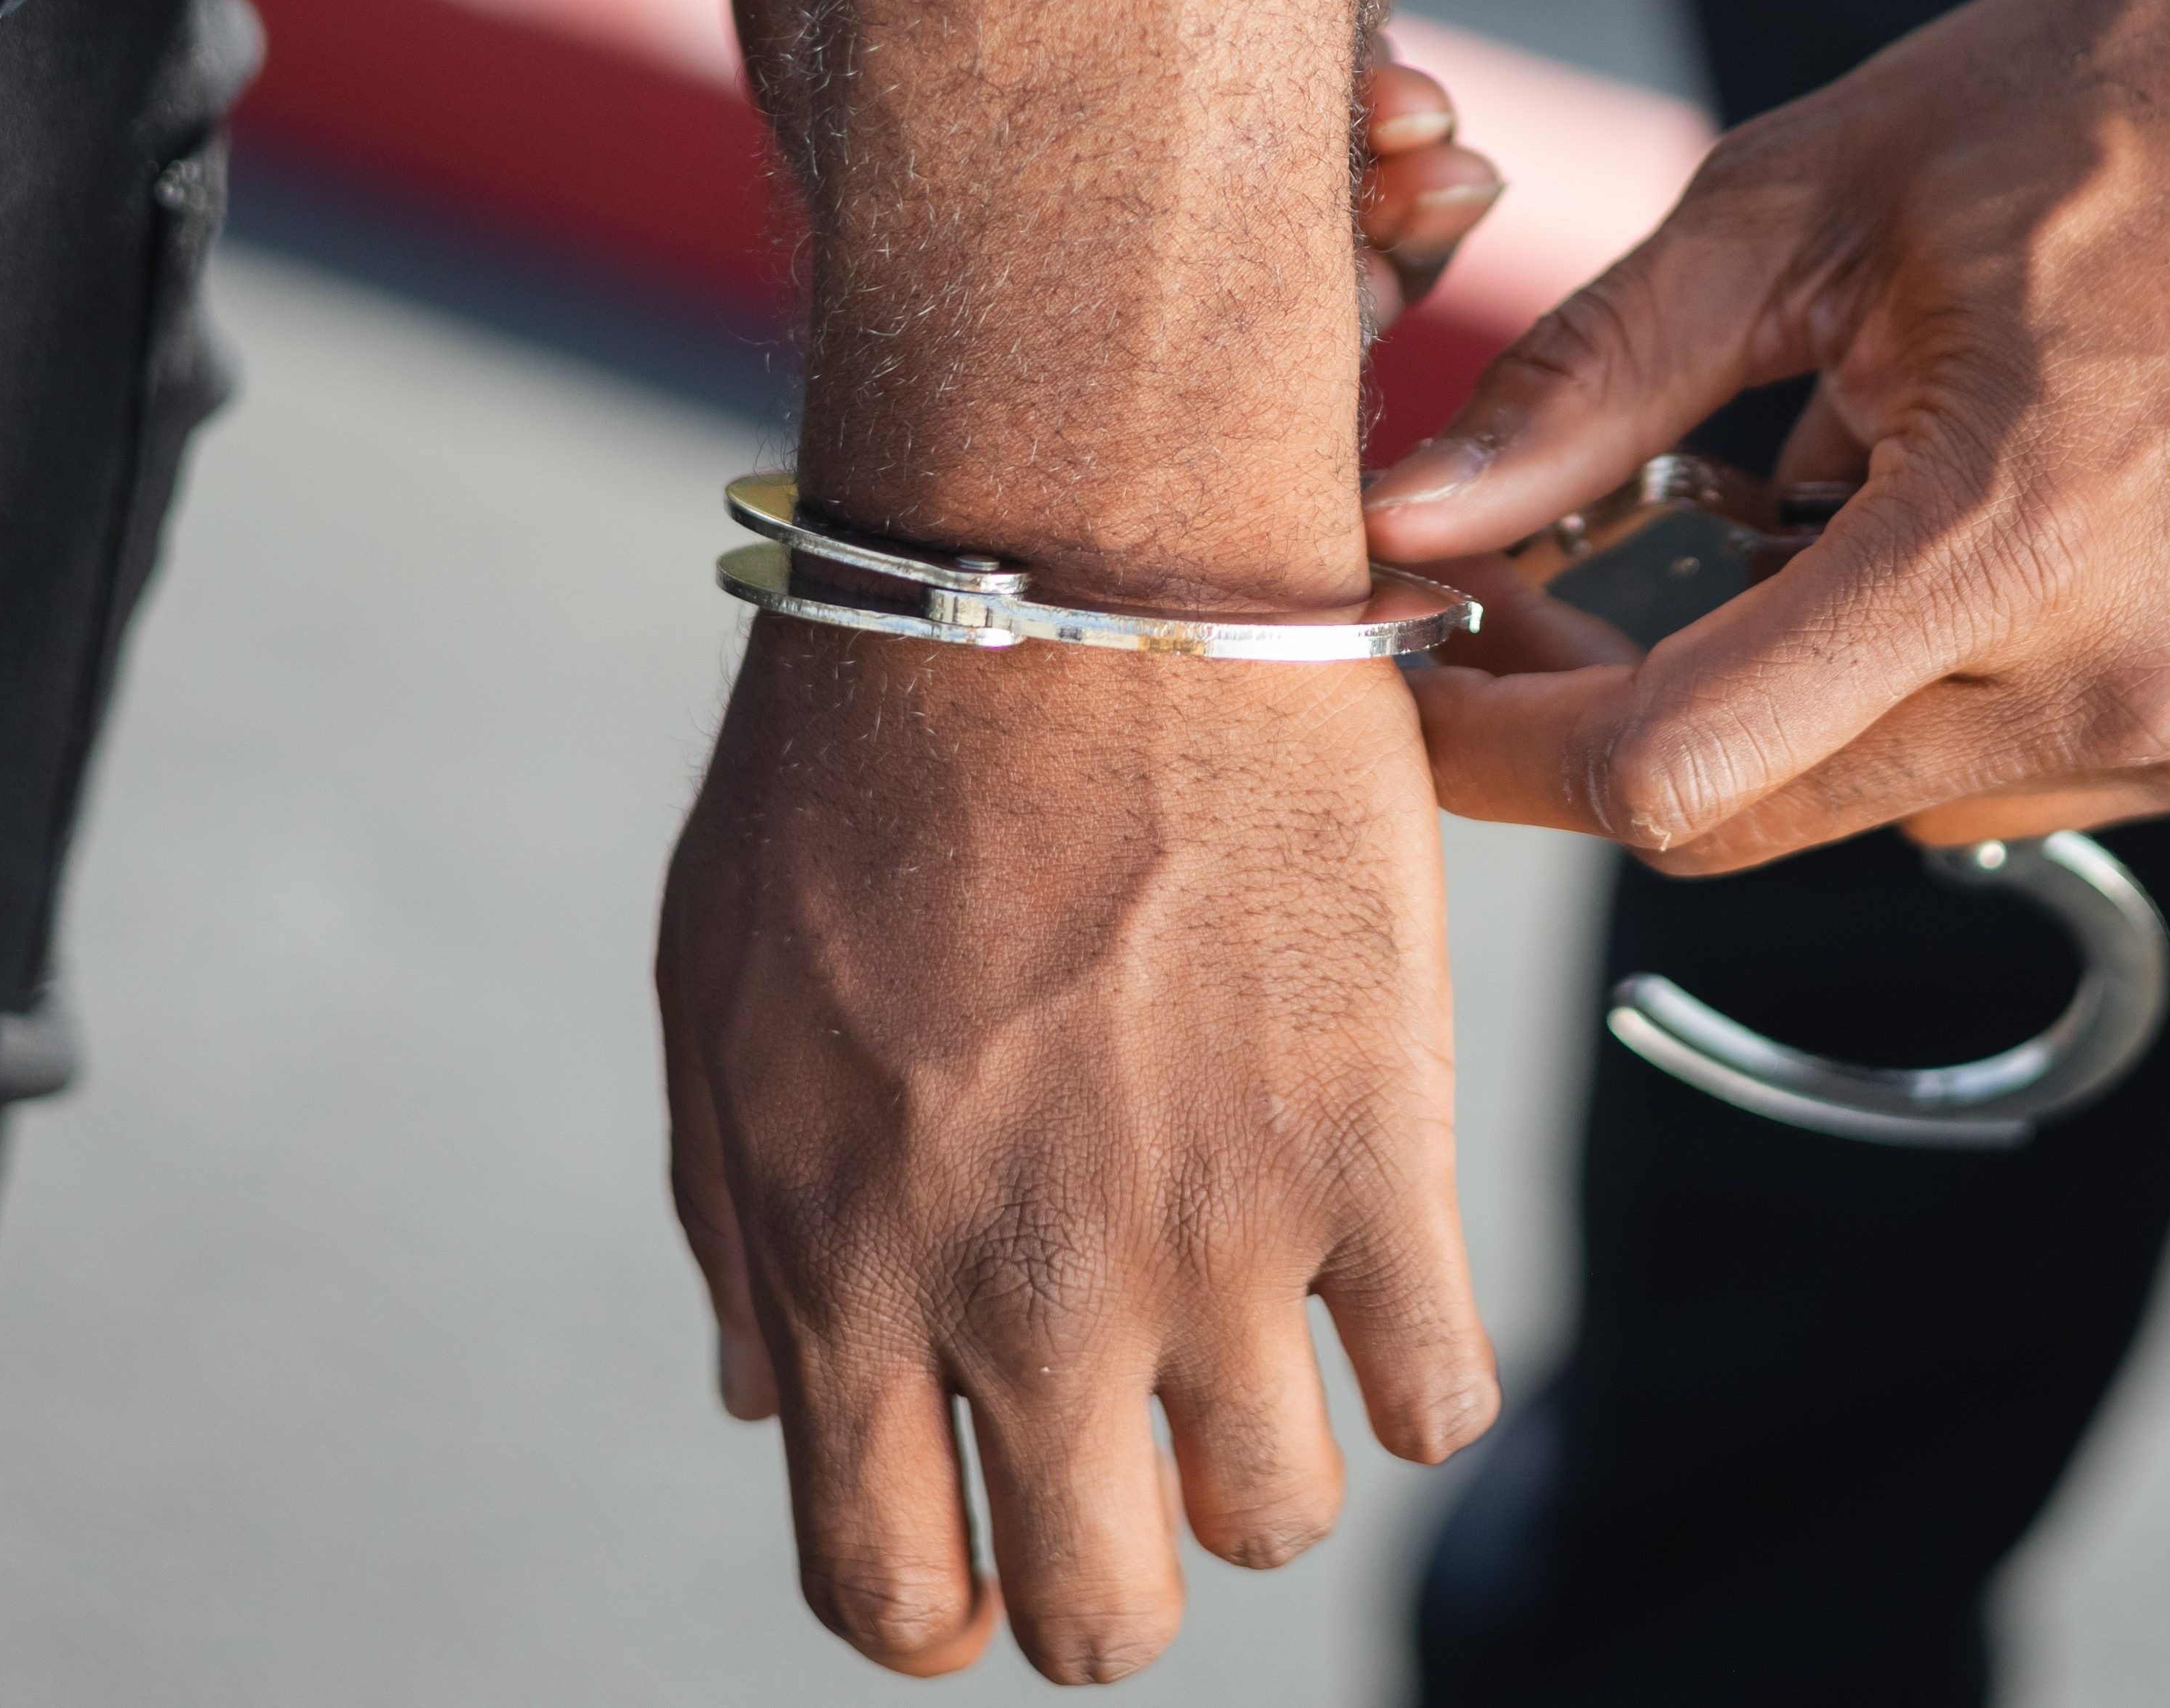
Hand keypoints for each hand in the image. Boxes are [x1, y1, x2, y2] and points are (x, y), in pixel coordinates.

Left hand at [660, 629, 1495, 1681]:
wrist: (1074, 567)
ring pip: (1278, 1516)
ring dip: (1264, 1450)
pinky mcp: (1379, 1145)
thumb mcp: (723, 1003)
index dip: (945, 1608)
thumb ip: (741, 1228)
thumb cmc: (870, 759)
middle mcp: (1027, 1292)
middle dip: (1110, 1572)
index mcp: (843, 1269)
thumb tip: (759, 1402)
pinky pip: (1446, 1394)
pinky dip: (1418, 1368)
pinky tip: (1378, 1264)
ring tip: (1256, 1313)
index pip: (894, 1593)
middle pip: (1099, 1616)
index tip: (985, 1555)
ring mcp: (1216, 1232)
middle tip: (1133, 1457)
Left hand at [1365, 0, 2169, 871]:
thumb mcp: (1804, 201)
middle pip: (1751, 807)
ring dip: (1782, 691)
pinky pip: (1993, 777)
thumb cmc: (2095, 106)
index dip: (1502, 750)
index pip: (1678, 762)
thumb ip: (1596, 379)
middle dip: (1608, 715)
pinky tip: (1960, 527)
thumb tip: (1411, 514)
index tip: (1408, 675)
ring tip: (1816, 493)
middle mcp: (2123, 681)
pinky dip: (1919, 684)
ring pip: (1865, 803)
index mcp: (2013, 539)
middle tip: (1534, 581)